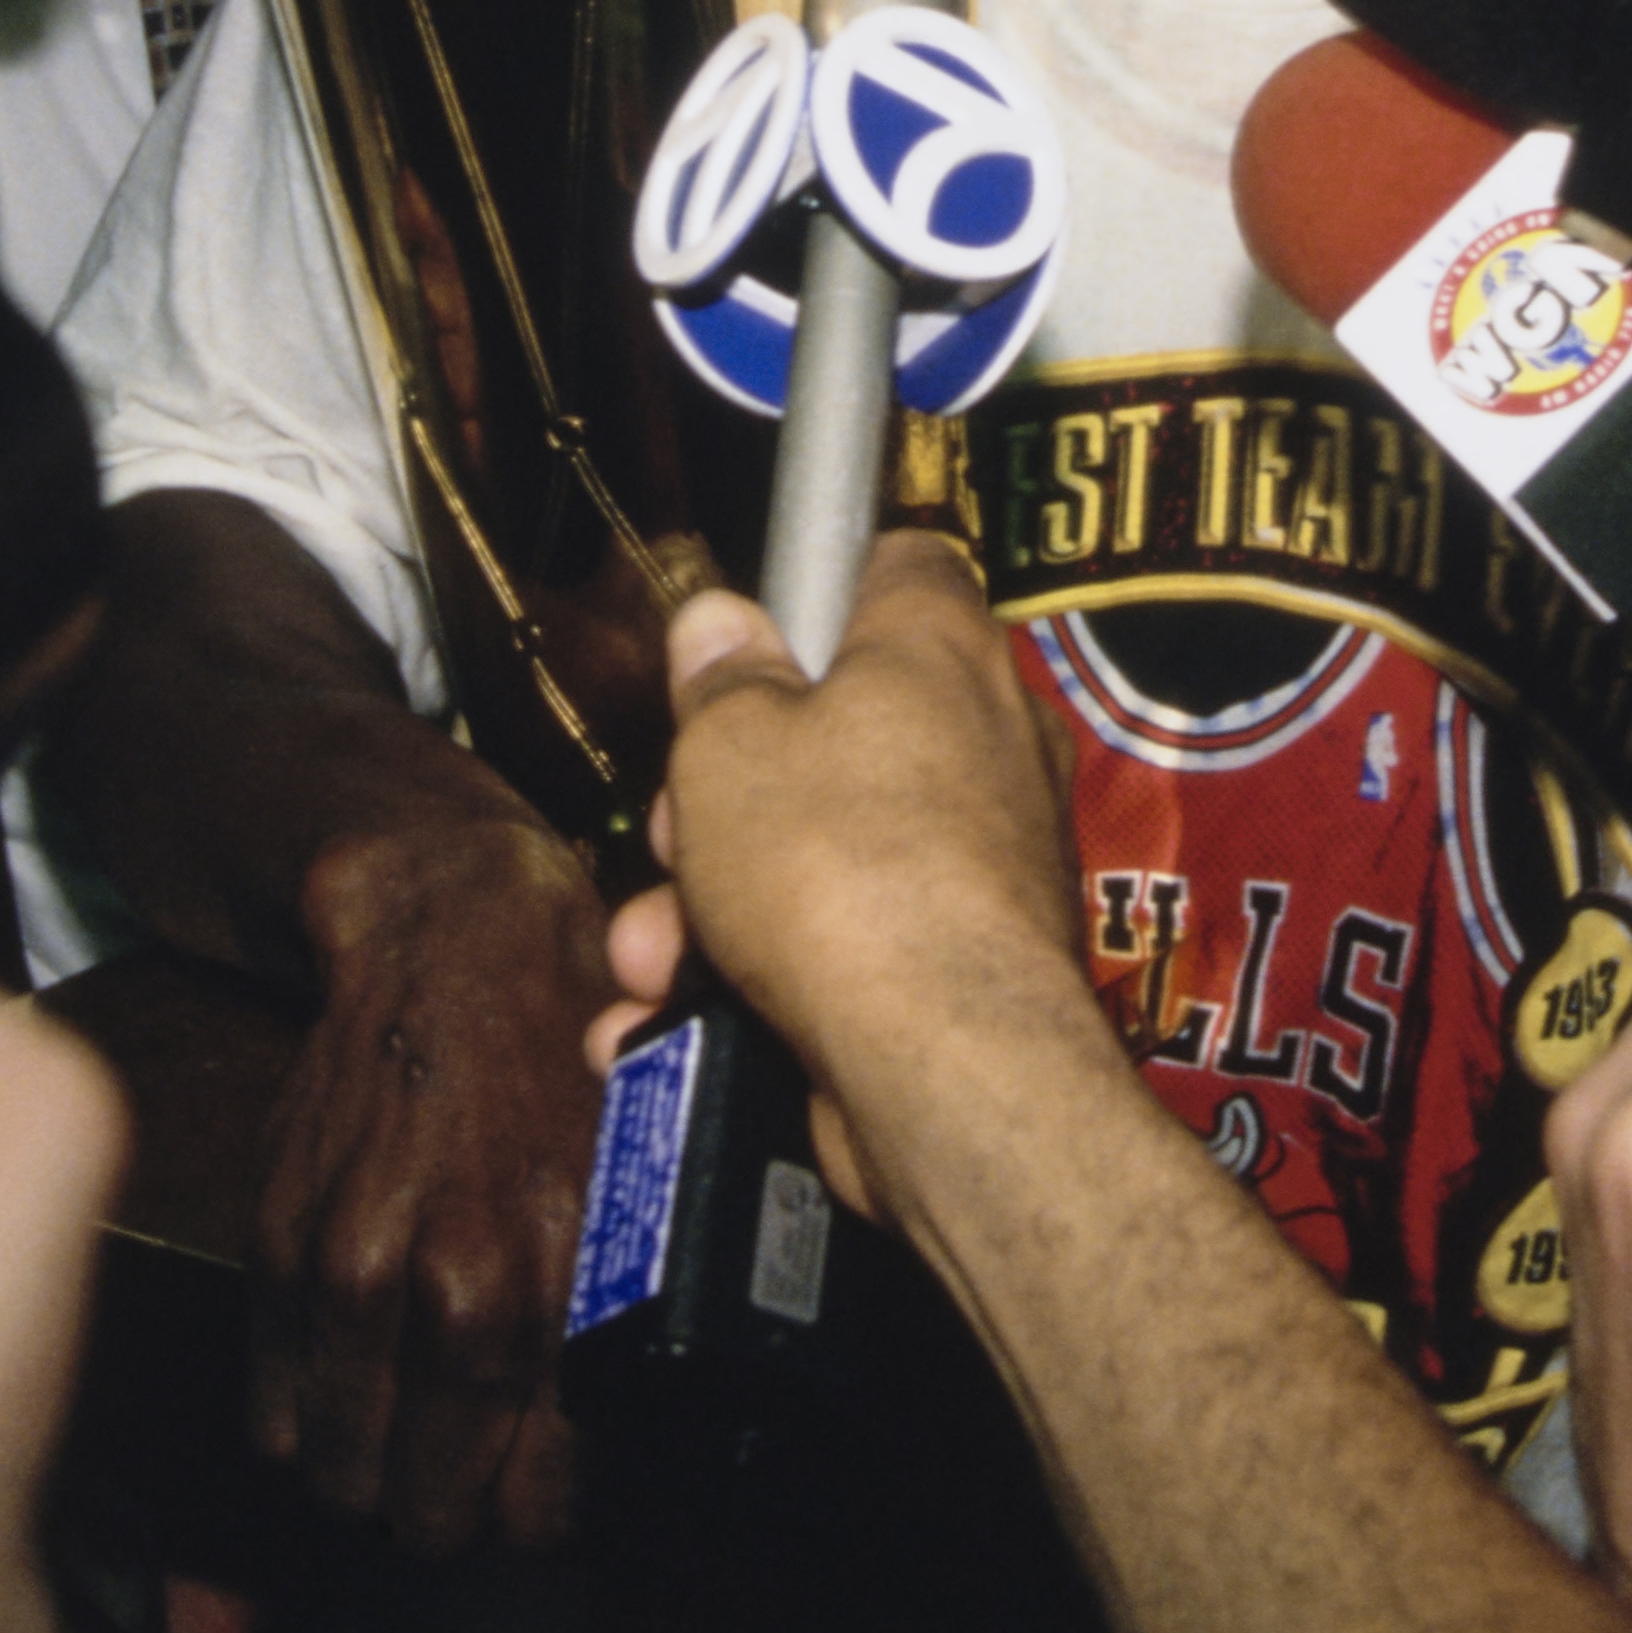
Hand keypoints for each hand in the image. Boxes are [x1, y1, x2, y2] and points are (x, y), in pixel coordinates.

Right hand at [250, 817, 612, 1550]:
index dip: (536, 1522)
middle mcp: (458, 1290)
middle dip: (449, 1514)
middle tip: (460, 1490)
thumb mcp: (644, 1175)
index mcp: (568, 1282)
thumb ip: (626, 1304)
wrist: (455, 932)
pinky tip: (333, 1407)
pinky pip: (270, 1406)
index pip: (539, 1500)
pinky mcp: (279, 1245)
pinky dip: (298, 1423)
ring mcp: (355, 1272)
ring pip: (342, 1469)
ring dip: (366, 1481)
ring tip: (392, 1462)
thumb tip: (625, 1433)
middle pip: (433, 1507)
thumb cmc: (567, 1045)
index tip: (533, 1511)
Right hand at [596, 536, 1102, 1216]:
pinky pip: (842, 952)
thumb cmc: (839, 865)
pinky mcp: (959, 969)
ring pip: (818, 856)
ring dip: (709, 911)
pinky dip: (752, 989)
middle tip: (672, 837)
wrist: (941, 1066)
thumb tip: (720, 619)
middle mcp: (982, 741)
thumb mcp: (729, 746)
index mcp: (939, 646)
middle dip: (717, 798)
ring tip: (650, 962)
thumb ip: (719, 678)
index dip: (810, 590)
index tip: (739, 643)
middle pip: (829, 732)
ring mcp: (979, 862)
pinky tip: (664, 1027)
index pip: (896, 566)